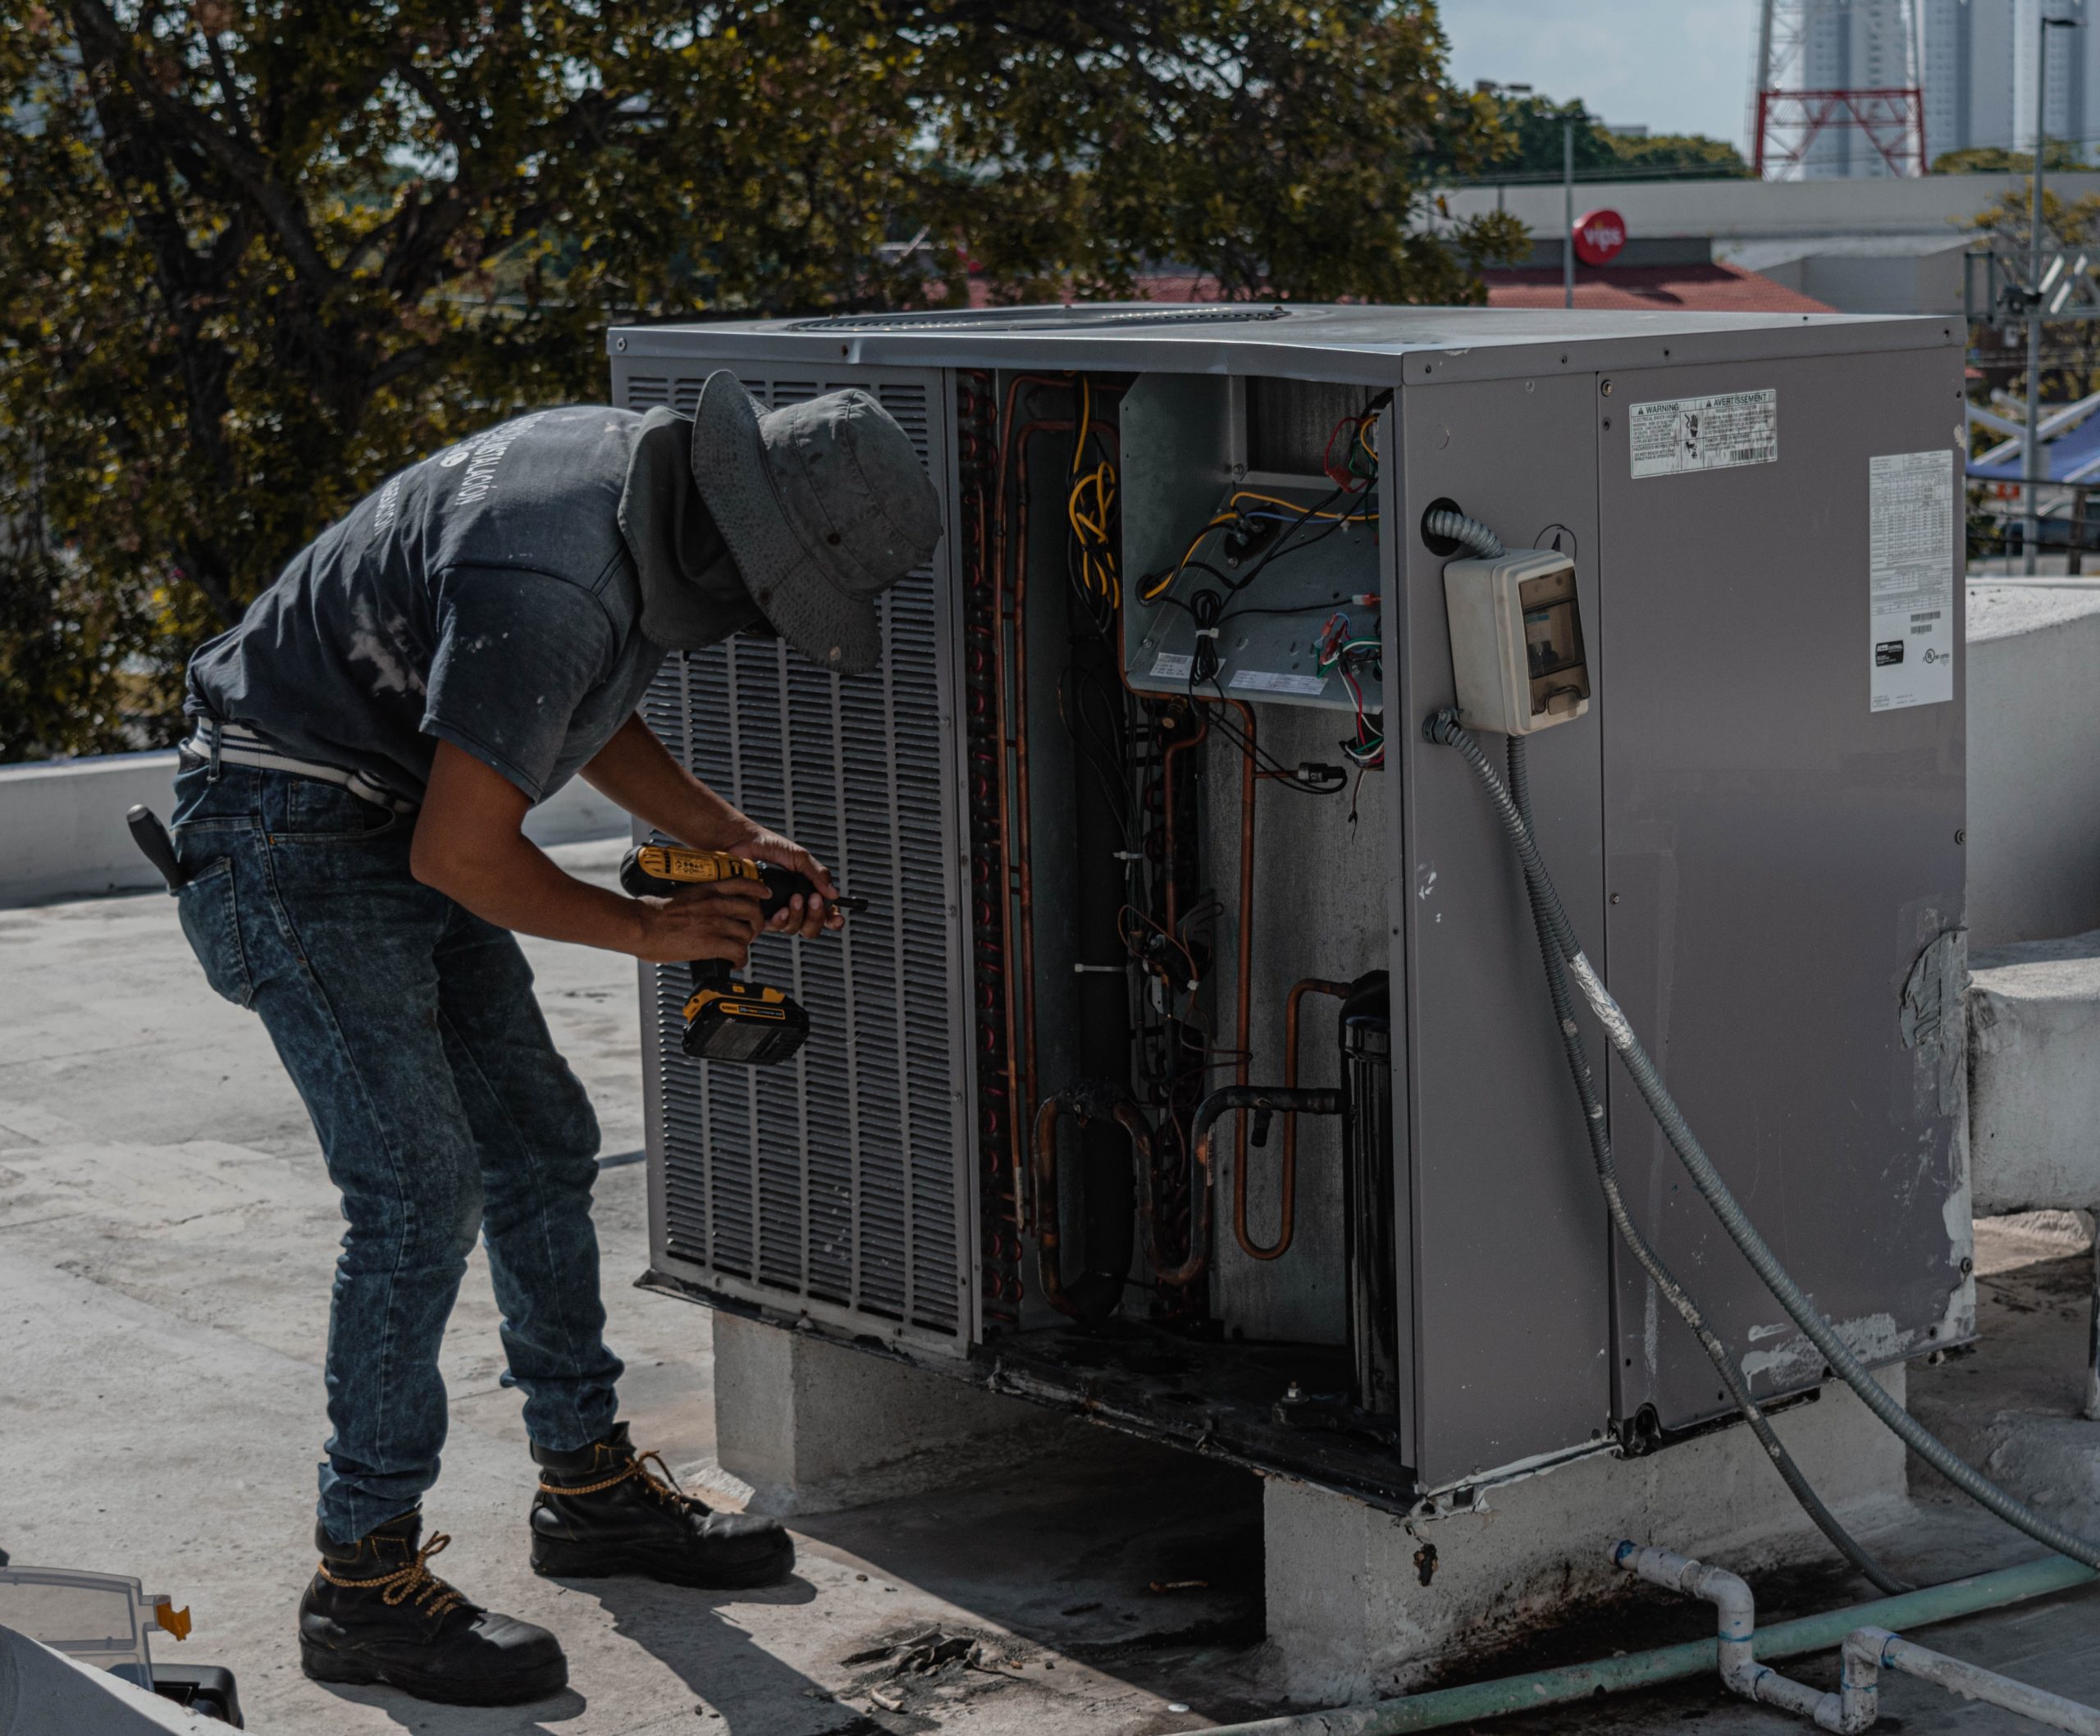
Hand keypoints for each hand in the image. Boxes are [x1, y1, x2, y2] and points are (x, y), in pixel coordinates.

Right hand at [632, 881, 766, 965]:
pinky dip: (739, 960)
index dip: (758, 890)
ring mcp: (717, 923)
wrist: (640, 924)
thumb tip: (700, 909)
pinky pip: (740, 952)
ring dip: (746, 943)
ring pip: (748, 933)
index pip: (743, 883)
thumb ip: (697, 899)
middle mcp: (716, 904)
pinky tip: (732, 963)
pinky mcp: (713, 943)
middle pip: (753, 910)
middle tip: (749, 931)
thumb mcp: (680, 895)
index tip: (764, 894)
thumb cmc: (651, 912)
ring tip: (738, 949)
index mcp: (707, 889)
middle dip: (755, 923)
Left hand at [716, 822, 842, 939]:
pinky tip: (781, 910)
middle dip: (816, 917)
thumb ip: (817, 874)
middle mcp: (792, 906)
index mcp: (806, 892)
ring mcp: (776, 911)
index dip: (832, 920)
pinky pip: (773, 926)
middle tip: (814, 899)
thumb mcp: (800, 857)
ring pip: (793, 929)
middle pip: (810, 928)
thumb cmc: (771, 847)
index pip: (824, 913)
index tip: (837, 917)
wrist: (744, 842)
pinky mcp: (759, 914)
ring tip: (795, 898)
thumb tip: (833, 893)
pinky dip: (780, 920)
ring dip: (798, 916)